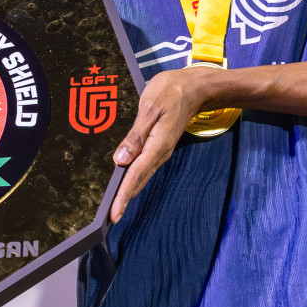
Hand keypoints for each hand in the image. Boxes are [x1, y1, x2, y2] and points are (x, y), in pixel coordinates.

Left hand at [108, 66, 220, 222]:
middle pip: (139, 180)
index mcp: (157, 145)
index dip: (123, 195)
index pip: (135, 174)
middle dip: (124, 200)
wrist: (196, 87)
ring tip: (116, 207)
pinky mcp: (160, 146)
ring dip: (129, 191)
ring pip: (142, 175)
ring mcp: (161, 150)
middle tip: (111, 218)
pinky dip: (134, 178)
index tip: (114, 214)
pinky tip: (126, 183)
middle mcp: (160, 153)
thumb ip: (136, 135)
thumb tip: (120, 159)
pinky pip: (145, 166)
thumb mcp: (150, 108)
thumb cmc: (170, 92)